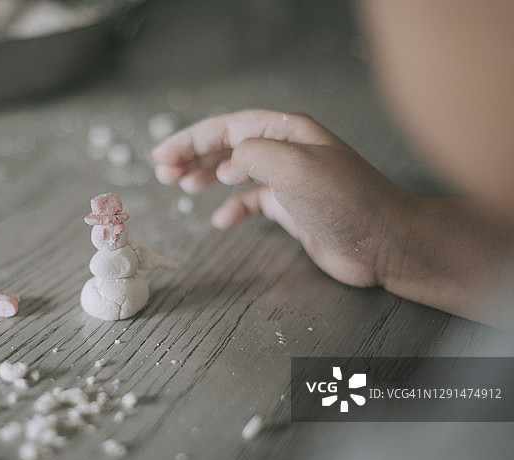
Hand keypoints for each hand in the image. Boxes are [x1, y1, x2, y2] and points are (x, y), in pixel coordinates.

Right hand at [152, 110, 412, 287]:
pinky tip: (222, 221)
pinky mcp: (292, 208)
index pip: (227, 128)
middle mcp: (286, 151)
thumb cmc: (346, 201)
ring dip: (207, 177)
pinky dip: (233, 208)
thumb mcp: (295, 168)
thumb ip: (253, 155)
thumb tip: (227, 163)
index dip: (191, 140)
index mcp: (286, 132)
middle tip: (163, 172)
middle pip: (228, 146)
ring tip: (182, 186)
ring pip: (236, 171)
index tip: (162, 156)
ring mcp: (288, 180)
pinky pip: (252, 202)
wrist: (385, 242)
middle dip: (193, 156)